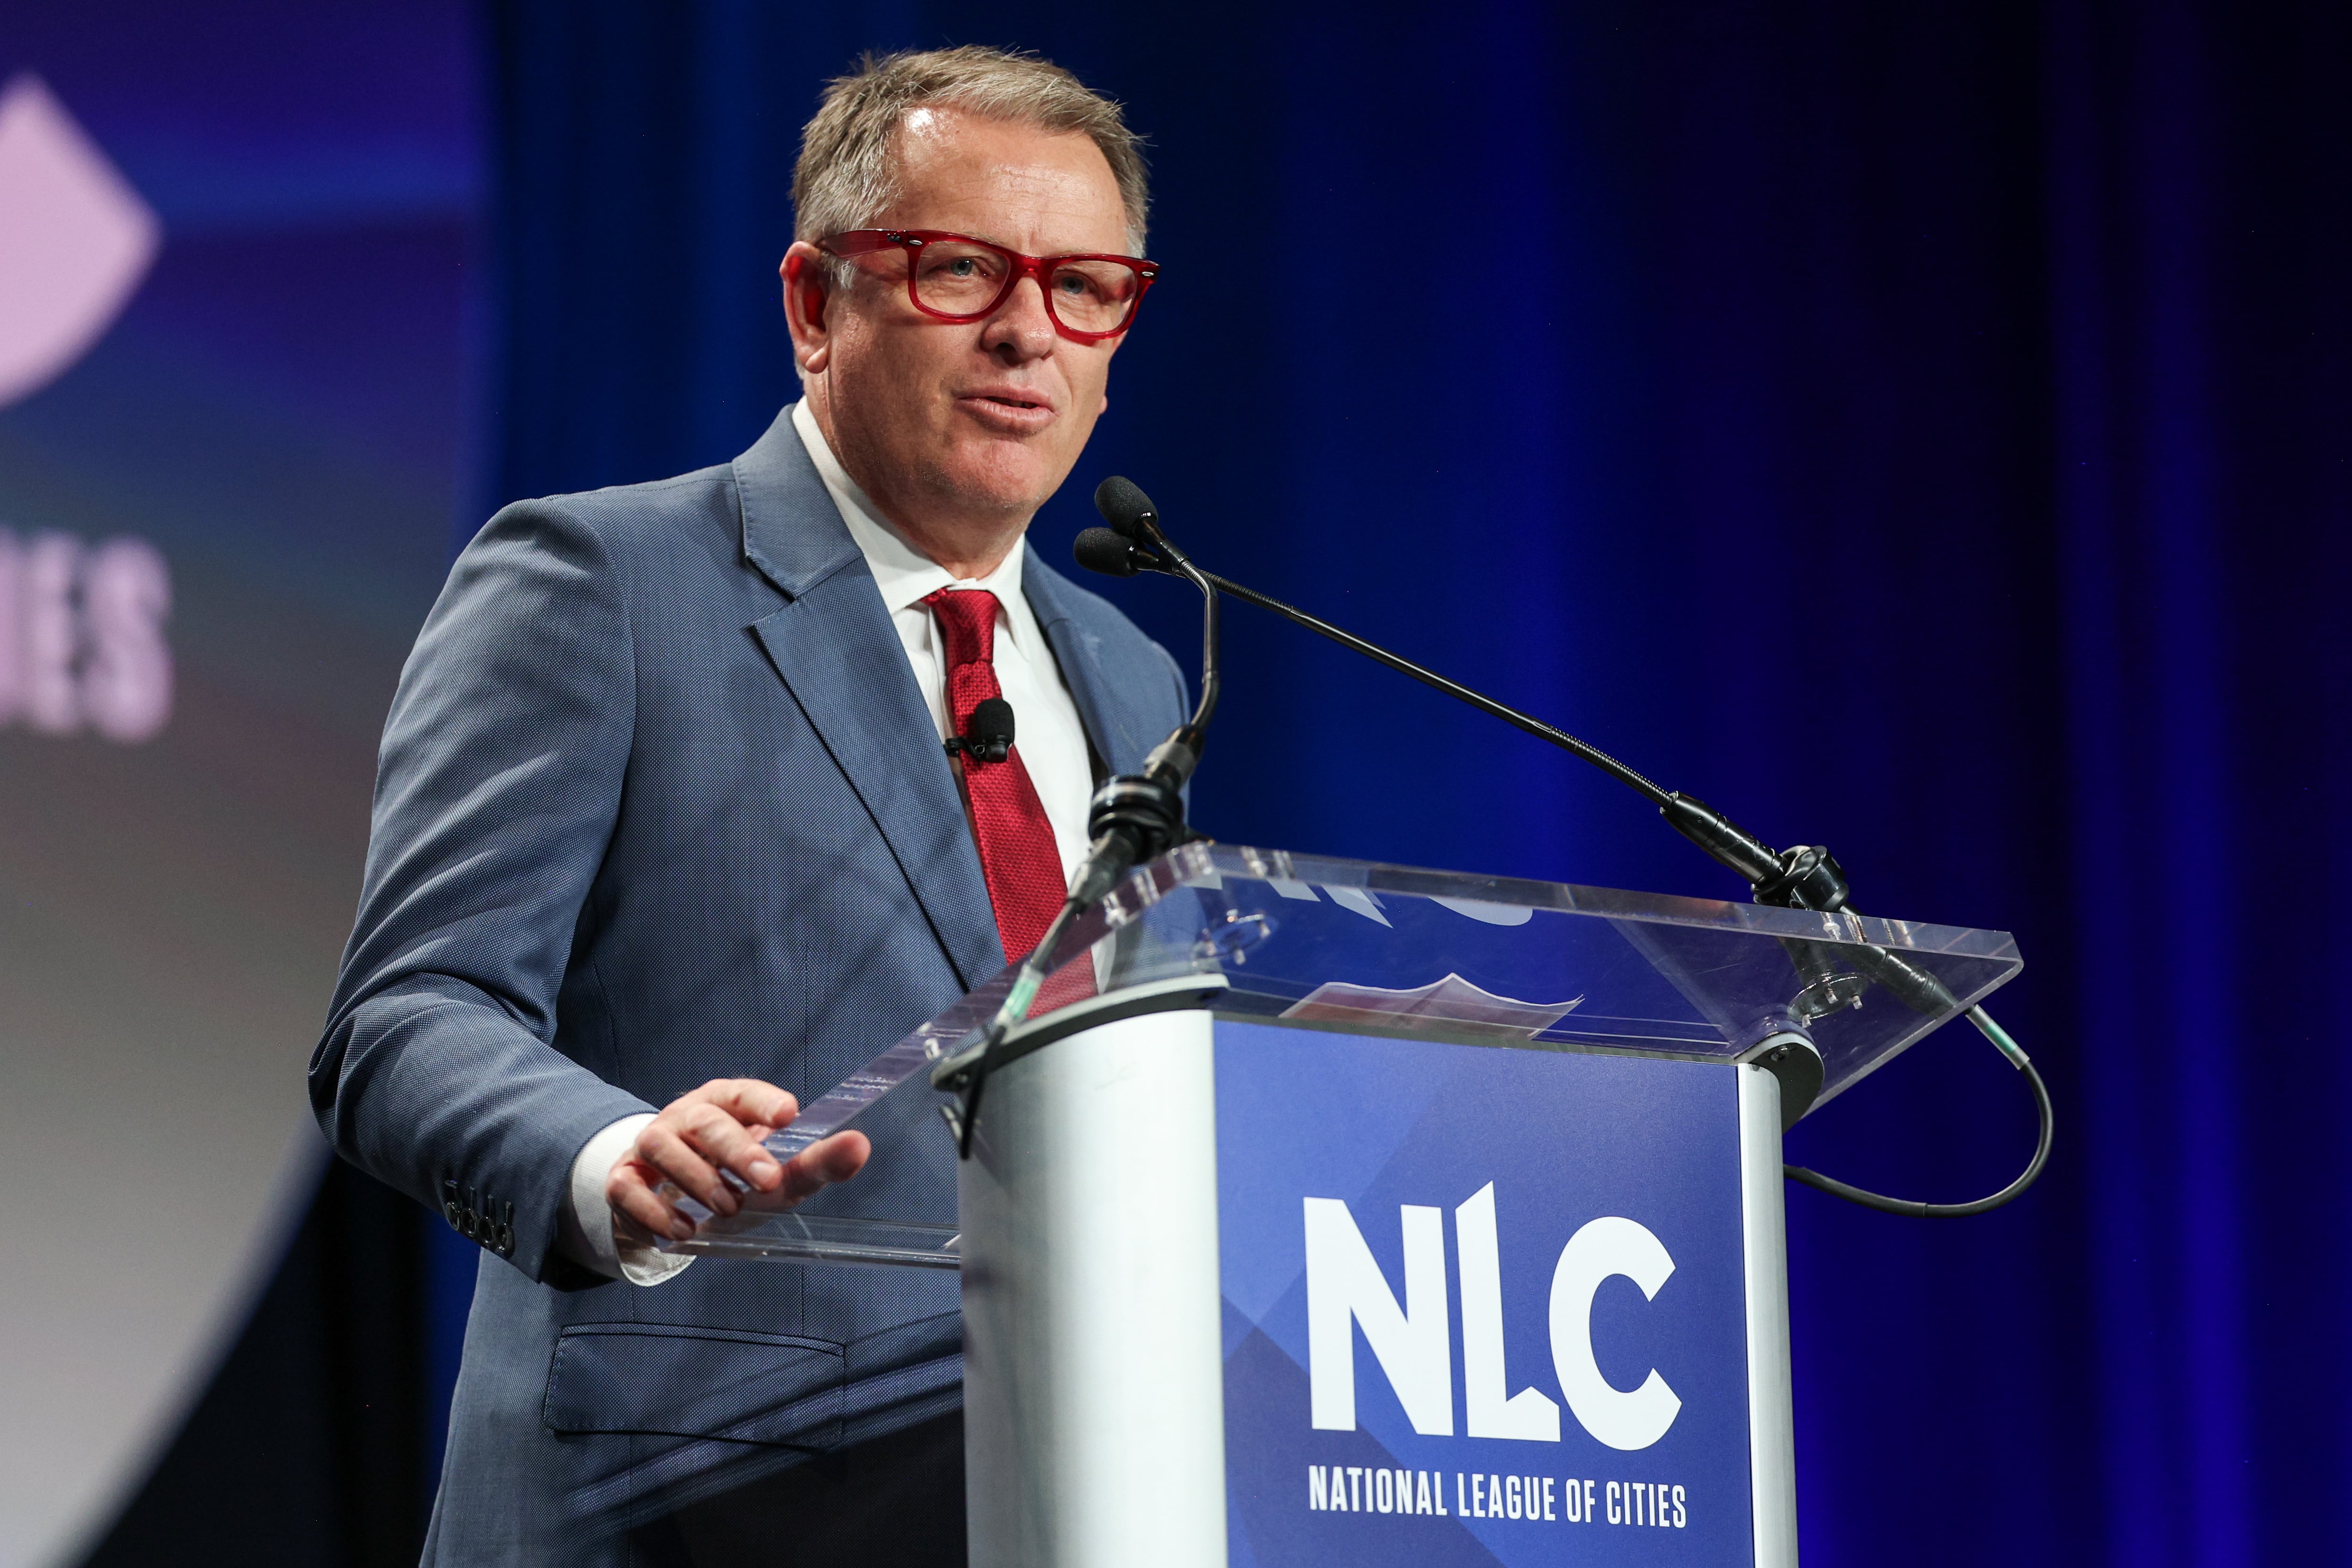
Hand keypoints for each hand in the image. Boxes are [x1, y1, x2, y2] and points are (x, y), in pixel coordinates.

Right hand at [605, 1078, 869, 1242]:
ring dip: (696, 1177)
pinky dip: (655, 1210)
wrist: (670, 1201)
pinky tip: (684, 1231)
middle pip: (706, 1120)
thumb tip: (859, 1146)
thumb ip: (816, 1162)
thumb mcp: (776, 1173)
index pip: (741, 1092)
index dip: (762, 1101)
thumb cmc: (734, 1176)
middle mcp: (685, 1116)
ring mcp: (650, 1144)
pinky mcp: (623, 1178)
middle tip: (766, 1180)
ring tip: (727, 1208)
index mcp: (725, 1103)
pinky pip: (628, 1187)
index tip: (788, 1115)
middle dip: (736, 1149)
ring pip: (662, 1146)